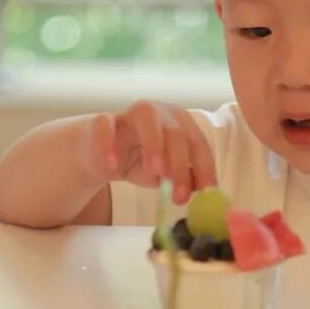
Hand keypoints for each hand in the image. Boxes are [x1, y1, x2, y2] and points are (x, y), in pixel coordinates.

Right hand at [79, 100, 216, 204]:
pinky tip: (113, 165)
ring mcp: (129, 114)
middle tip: (178, 195)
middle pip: (175, 132)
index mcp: (180, 123)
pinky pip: (105, 124)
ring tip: (154, 172)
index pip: (198, 143)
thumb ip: (183, 180)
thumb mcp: (164, 175)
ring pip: (146, 116)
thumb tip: (203, 190)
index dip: (205, 167)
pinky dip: (109, 143)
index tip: (207, 193)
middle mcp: (159, 112)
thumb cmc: (140, 162)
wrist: (102, 156)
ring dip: (153, 143)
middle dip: (180, 164)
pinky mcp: (102, 121)